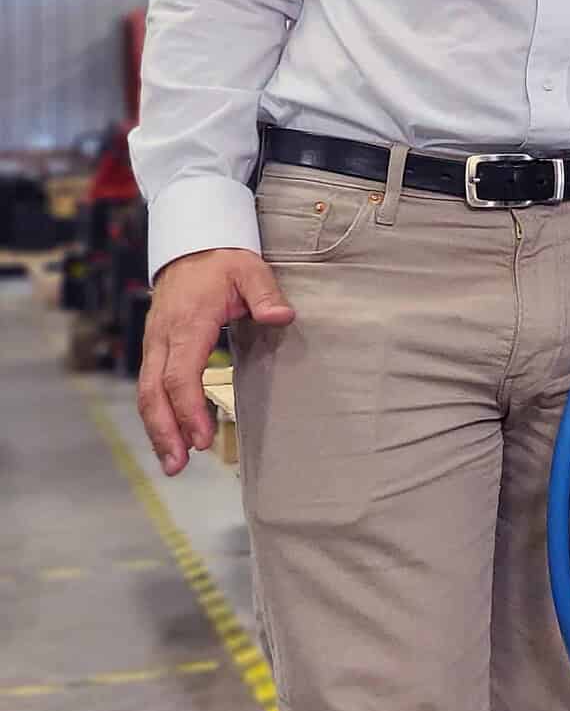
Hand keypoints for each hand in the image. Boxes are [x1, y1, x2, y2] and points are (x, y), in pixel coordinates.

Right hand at [137, 248, 293, 475]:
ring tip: (172, 463)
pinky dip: (157, 414)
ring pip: (145, 392)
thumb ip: (266, 294)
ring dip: (157, 429)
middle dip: (164, 431)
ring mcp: (154, 342)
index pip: (180, 375)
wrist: (193, 245)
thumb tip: (281, 316)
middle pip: (152, 392)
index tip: (202, 438)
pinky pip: (149, 386)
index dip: (188, 409)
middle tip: (178, 465)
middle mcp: (162, 337)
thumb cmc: (224, 261)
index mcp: (187, 324)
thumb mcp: (250, 270)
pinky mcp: (155, 347)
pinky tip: (170, 437)